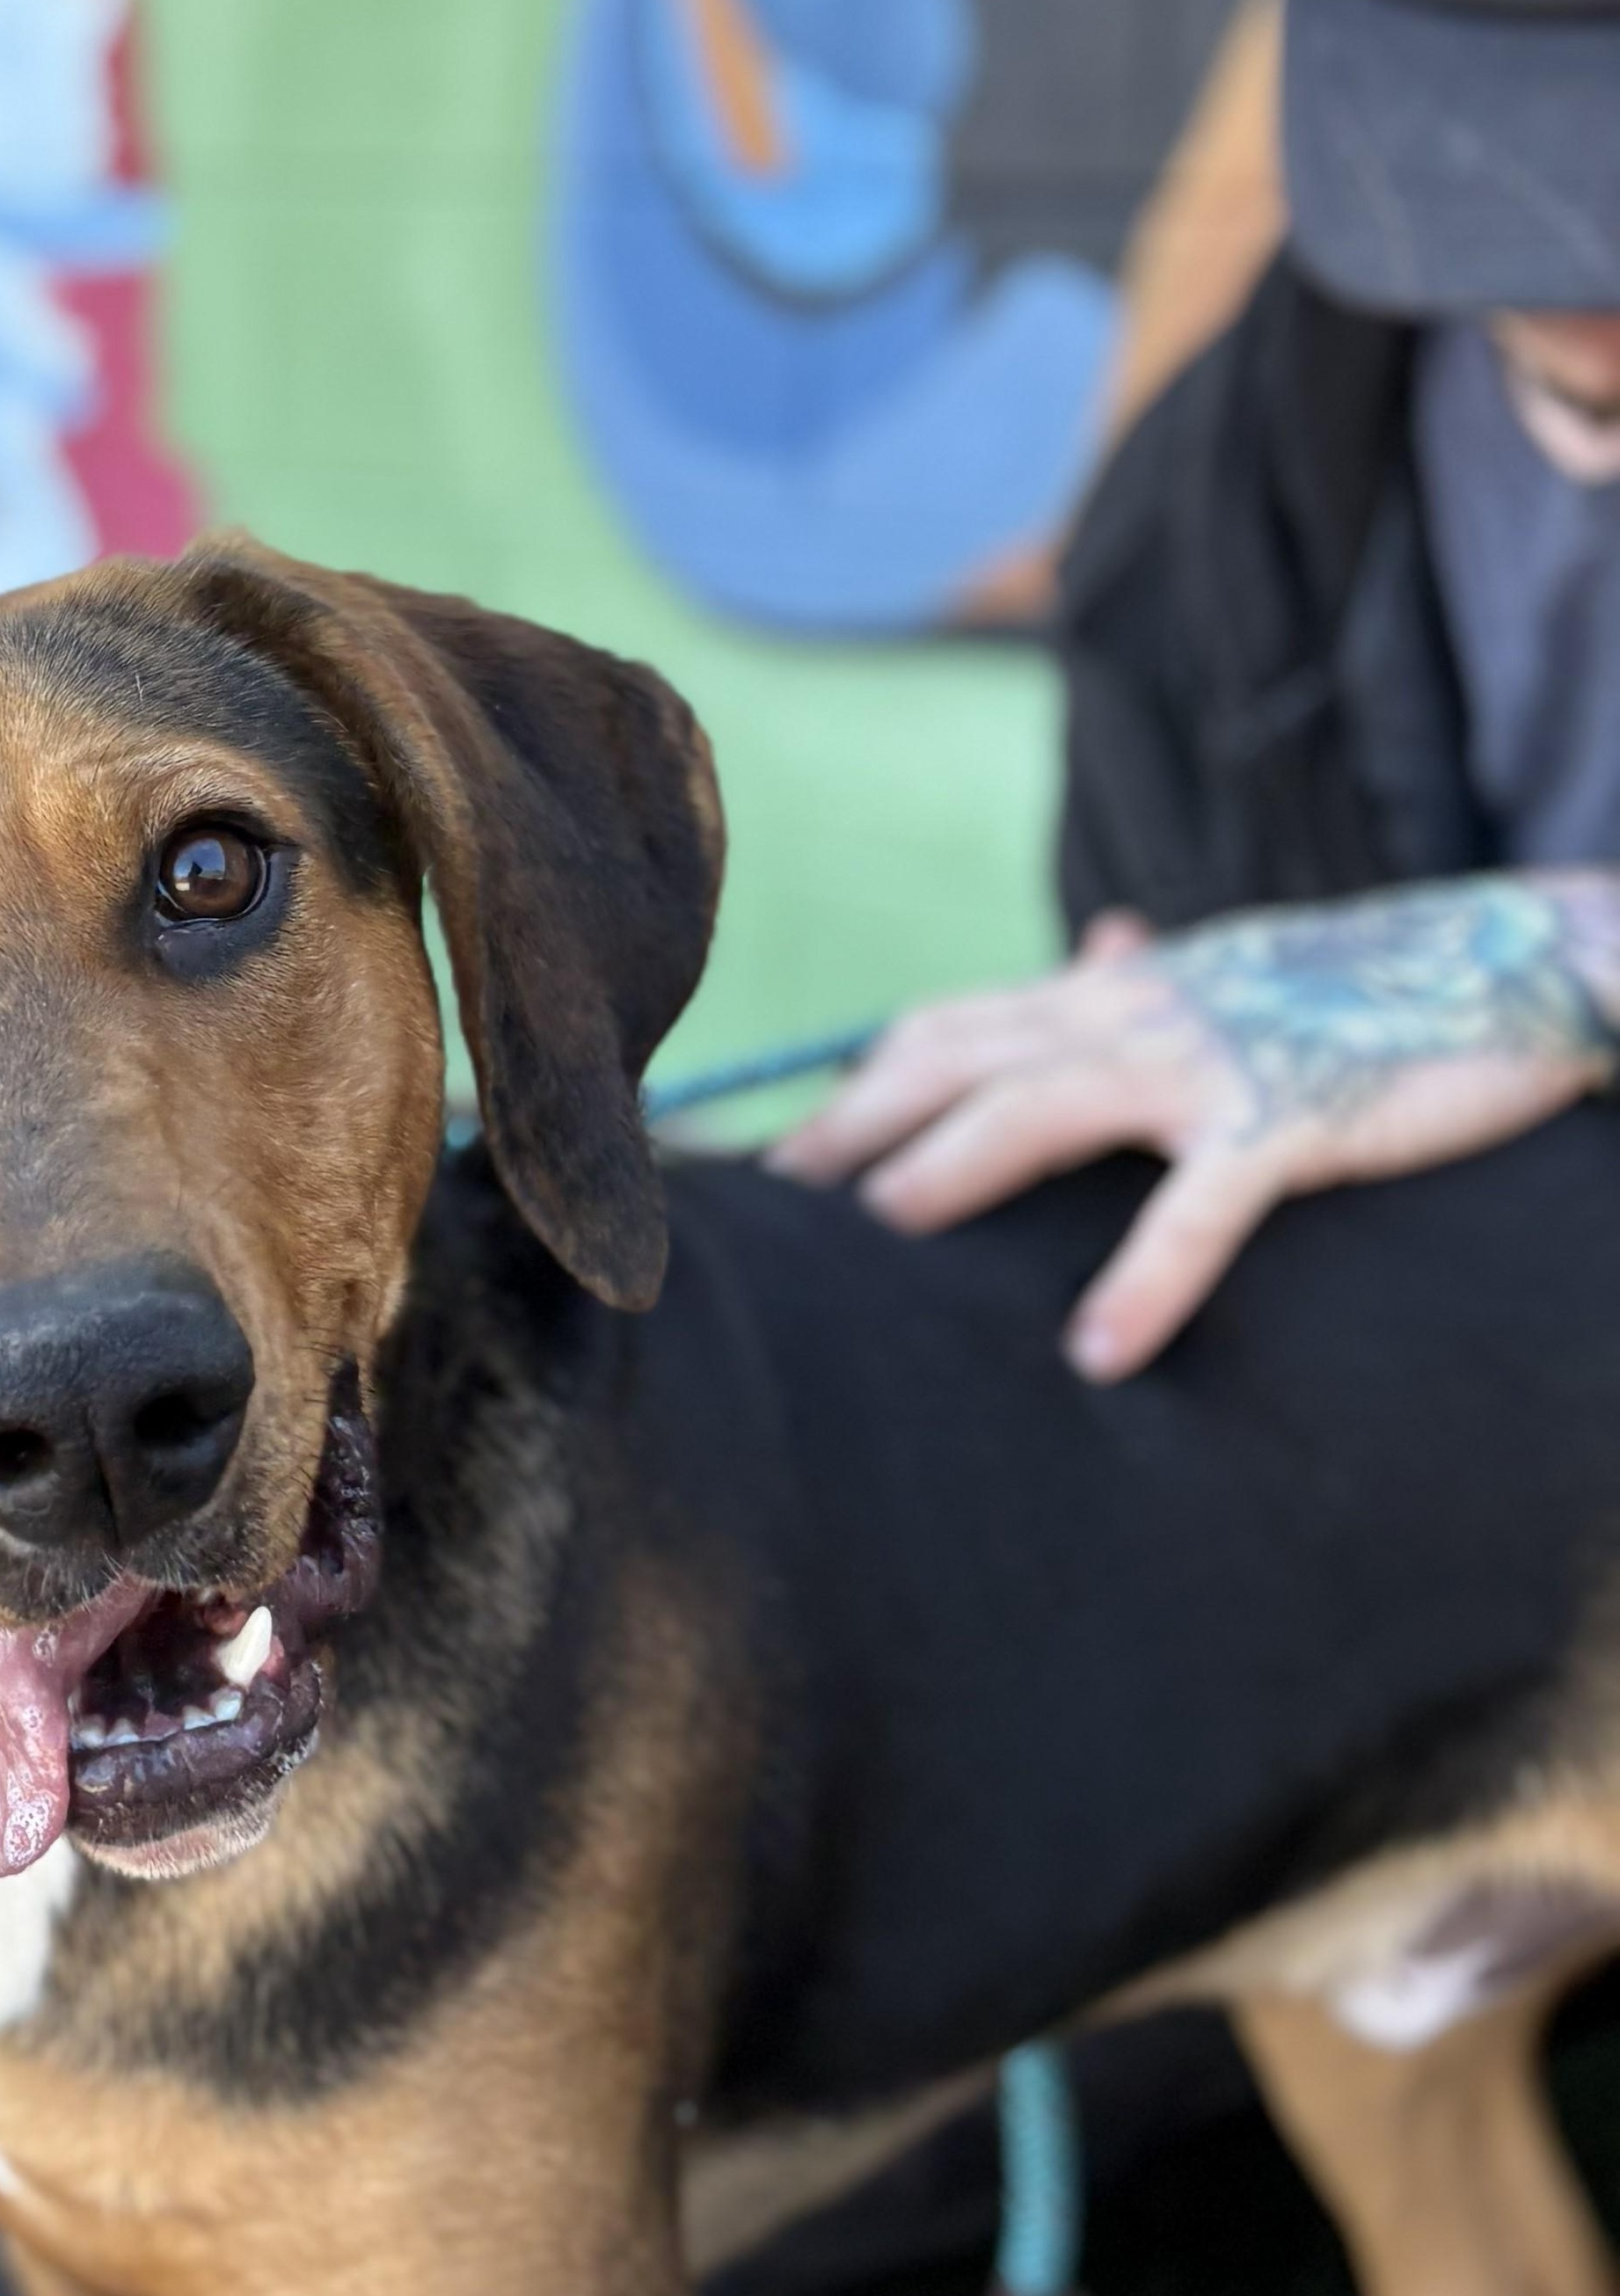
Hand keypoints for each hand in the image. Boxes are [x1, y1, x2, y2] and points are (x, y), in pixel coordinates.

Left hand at [767, 874, 1619, 1379]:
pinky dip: (1145, 1279)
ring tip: (871, 1253)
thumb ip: (1146, 977)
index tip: (776, 1158)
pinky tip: (1097, 1355)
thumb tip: (1089, 941)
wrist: (1524, 960)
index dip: (850, 1087)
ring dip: (943, 1176)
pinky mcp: (1291, 1116)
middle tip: (771, 1212)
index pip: (943, 1027)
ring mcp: (1209, 1058)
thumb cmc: (1368, 986)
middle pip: (953, 1062)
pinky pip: (1199, 1204)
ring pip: (1039, 1109)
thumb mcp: (1235, 970)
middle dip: (852, 1131)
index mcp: (1114, 987)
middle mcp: (1136, 1010)